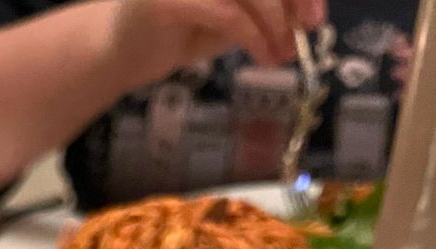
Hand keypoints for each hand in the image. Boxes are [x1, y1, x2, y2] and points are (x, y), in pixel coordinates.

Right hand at [112, 0, 324, 83]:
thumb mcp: (232, 15)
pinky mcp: (171, 0)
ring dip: (276, 22)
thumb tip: (306, 14)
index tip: (315, 12)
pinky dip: (254, 36)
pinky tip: (263, 56)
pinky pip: (228, 13)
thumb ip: (265, 9)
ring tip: (280, 54)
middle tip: (309, 28)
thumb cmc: (176, 30)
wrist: (120, 53)